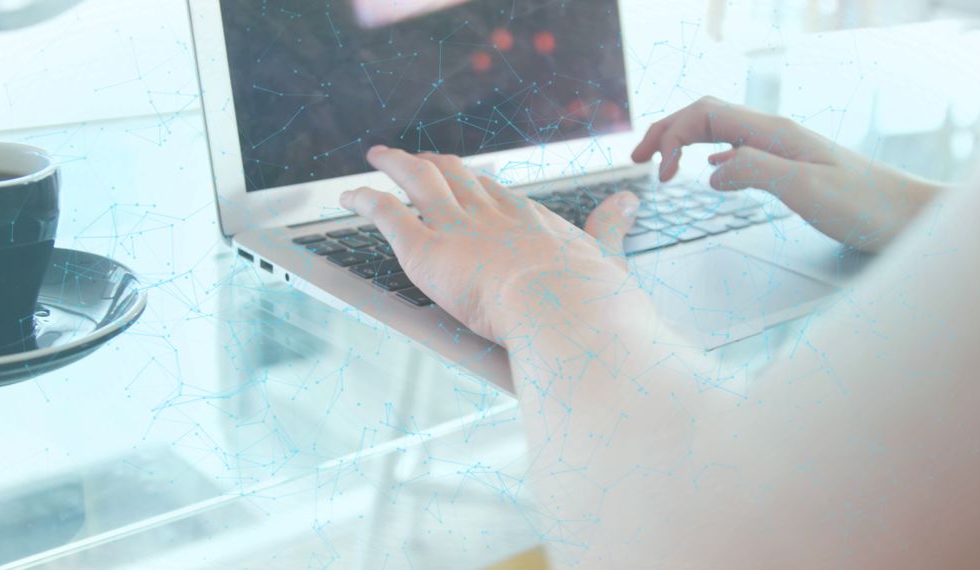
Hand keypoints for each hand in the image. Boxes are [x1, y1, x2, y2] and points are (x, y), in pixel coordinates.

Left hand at [339, 145, 645, 344]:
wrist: (566, 311)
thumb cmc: (590, 298)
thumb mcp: (608, 255)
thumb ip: (612, 227)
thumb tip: (629, 201)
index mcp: (530, 219)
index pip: (496, 193)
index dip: (477, 184)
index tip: (469, 178)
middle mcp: (492, 214)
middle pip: (456, 177)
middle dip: (435, 166)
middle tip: (420, 161)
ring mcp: (457, 227)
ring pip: (418, 182)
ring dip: (395, 166)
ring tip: (380, 157)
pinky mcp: (426, 249)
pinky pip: (386, 213)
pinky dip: (365, 200)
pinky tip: (350, 196)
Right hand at [632, 96, 941, 251]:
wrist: (907, 217)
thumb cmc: (864, 206)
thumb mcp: (805, 190)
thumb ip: (754, 171)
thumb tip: (708, 171)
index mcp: (772, 133)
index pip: (704, 115)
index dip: (671, 136)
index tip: (658, 175)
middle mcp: (774, 134)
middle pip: (706, 115)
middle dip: (666, 131)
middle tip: (636, 160)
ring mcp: (781, 149)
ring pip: (719, 131)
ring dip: (684, 141)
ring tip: (659, 163)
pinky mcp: (789, 167)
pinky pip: (737, 149)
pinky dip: (708, 154)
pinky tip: (707, 169)